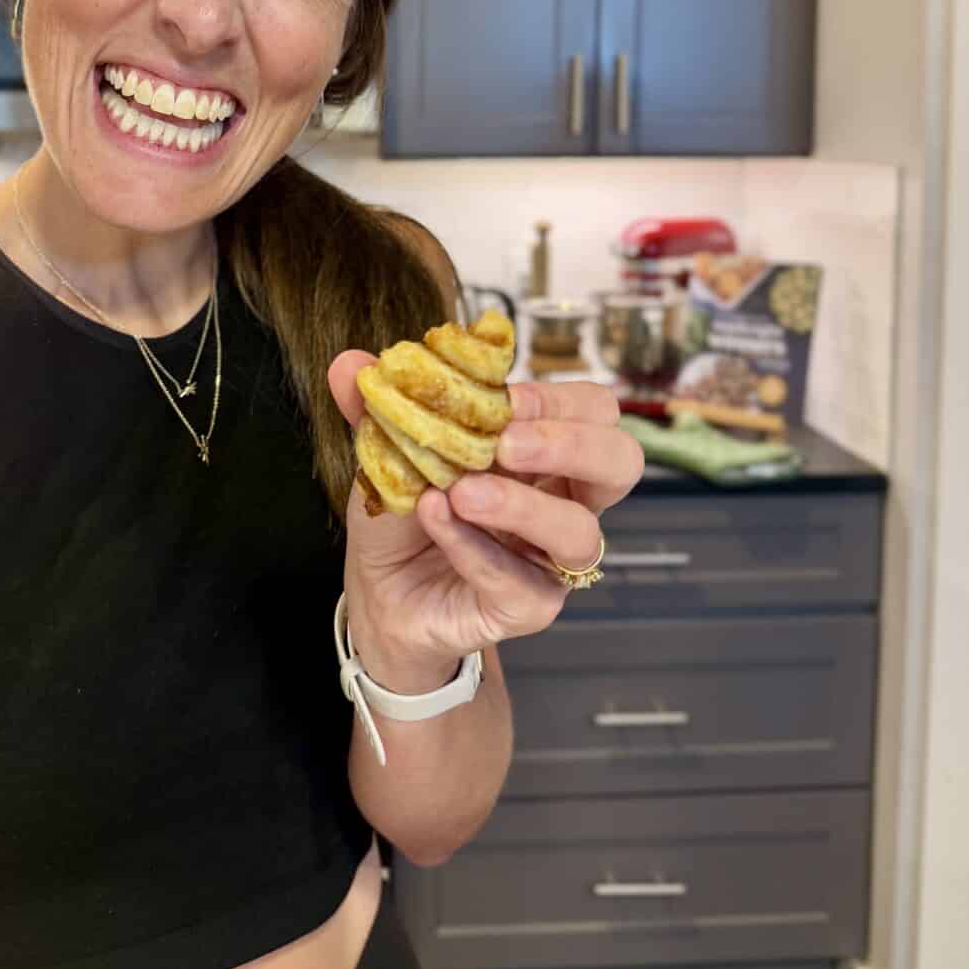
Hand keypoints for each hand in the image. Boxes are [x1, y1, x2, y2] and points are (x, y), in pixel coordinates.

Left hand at [327, 354, 645, 690]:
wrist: (379, 589)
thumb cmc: (405, 513)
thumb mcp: (387, 451)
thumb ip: (377, 408)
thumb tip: (346, 361)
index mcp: (545, 450)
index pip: (593, 410)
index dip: (558, 399)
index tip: (503, 399)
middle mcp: (563, 500)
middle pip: (621, 462)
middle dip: (571, 443)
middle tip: (507, 444)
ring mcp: (551, 559)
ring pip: (581, 533)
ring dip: (521, 505)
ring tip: (463, 492)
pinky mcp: (529, 607)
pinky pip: (519, 582)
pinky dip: (475, 548)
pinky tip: (437, 520)